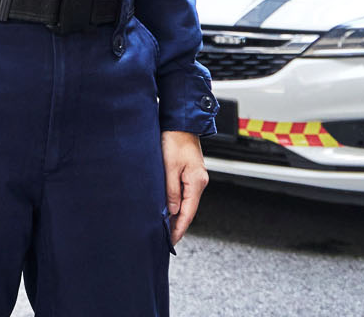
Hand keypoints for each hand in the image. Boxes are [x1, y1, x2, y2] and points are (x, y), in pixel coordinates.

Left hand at [162, 130, 207, 245]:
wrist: (181, 122)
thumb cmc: (174, 140)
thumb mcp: (169, 167)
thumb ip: (171, 191)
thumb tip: (172, 211)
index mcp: (196, 182)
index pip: (188, 212)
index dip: (179, 228)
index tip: (171, 241)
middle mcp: (199, 182)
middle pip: (188, 210)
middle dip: (177, 225)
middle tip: (164, 239)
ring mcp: (196, 178)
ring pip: (186, 202)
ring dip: (176, 215)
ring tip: (164, 228)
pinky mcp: (190, 174)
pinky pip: (184, 194)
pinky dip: (176, 204)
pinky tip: (168, 209)